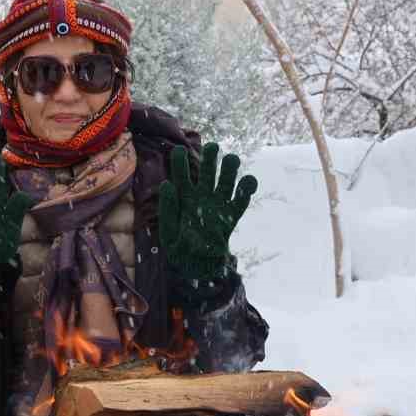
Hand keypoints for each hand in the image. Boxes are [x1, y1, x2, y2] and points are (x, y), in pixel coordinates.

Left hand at [157, 142, 257, 281]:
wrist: (197, 267)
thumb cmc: (178, 250)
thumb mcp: (168, 232)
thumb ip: (169, 209)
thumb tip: (167, 184)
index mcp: (184, 198)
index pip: (182, 175)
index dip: (180, 162)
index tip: (180, 150)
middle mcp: (202, 197)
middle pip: (207, 172)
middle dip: (210, 158)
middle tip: (212, 148)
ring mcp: (218, 205)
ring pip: (226, 181)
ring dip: (229, 168)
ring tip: (231, 159)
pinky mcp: (231, 216)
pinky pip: (241, 199)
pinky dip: (246, 189)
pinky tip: (247, 181)